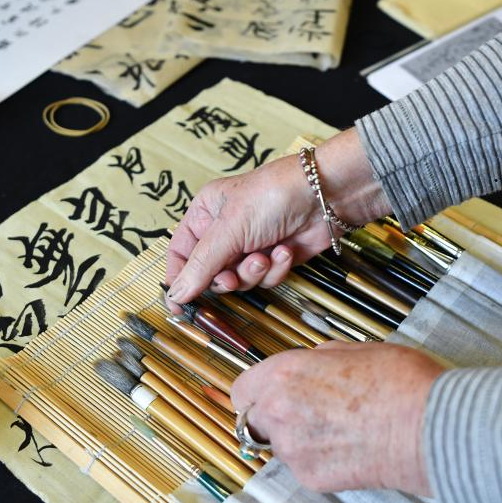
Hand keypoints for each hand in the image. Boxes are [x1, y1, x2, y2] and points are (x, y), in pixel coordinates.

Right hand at [164, 128, 389, 309]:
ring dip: (253, 273)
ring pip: (240, 281)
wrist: (326, 196)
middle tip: (232, 277)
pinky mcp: (275, 257)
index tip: (178, 306)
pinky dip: (275, 269)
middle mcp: (225, 231)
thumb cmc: (274, 196)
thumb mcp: (229, 230)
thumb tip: (175, 295)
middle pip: (210, 273)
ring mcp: (251, 245)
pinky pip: (266, 279)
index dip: (179, 279)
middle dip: (225, 278)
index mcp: (205, 213)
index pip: (180, 253)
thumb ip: (201, 266)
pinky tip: (284, 251)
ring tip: (265, 255)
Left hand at [230, 341, 444, 494]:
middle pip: (253, 419)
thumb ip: (318, 360)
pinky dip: (319, 459)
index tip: (271, 391)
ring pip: (279, 445)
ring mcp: (293, 449)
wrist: (428, 427)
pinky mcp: (310, 478)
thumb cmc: (401, 381)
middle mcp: (279, 411)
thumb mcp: (355, 349)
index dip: (258, 390)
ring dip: (298, 437)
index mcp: (285, 373)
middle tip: (306, 411)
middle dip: (273, 415)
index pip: (242, 389)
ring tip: (339, 428)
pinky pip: (302, 466)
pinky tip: (349, 447)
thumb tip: (309, 367)